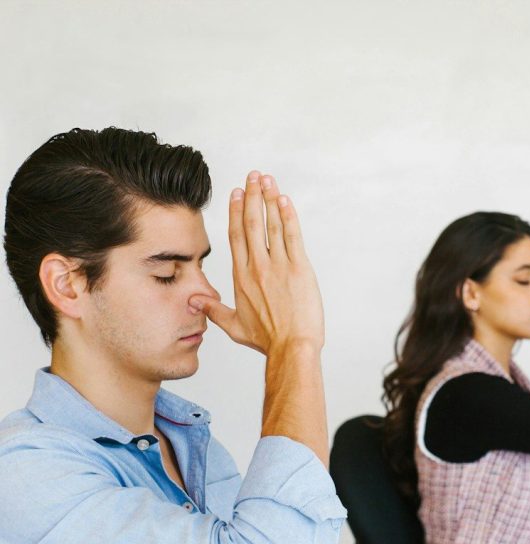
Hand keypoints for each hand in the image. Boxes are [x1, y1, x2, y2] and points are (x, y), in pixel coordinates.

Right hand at [190, 171, 324, 354]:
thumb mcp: (234, 326)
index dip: (236, 212)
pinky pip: (292, 236)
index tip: (236, 194)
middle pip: (252, 223)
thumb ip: (214, 311)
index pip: (237, 236)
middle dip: (252, 196)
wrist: (291, 347)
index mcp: (242, 277)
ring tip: (267, 180)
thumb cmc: (266, 340)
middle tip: (252, 176)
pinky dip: (288, 216)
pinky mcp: (300, 269)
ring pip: (272, 225)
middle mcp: (258, 267)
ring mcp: (279, 266)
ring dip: (269, 199)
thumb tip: (195, 303)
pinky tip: (284, 200)